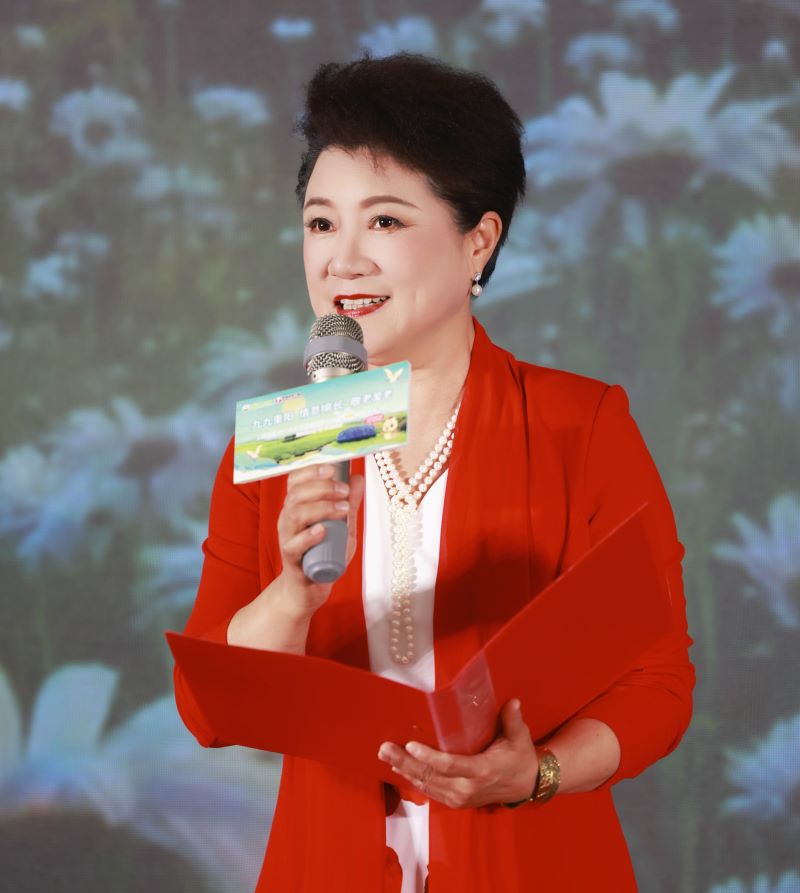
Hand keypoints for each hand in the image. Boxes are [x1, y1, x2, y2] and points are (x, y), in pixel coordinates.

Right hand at [275, 463, 364, 615]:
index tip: (332, 468)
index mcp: (297, 505)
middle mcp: (288, 518)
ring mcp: (287, 538)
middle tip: (345, 491)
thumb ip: (348, 503)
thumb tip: (358, 478)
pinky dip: (309, 535)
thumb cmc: (323, 553)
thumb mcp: (341, 525)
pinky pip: (294, 545)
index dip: (311, 470)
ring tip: (343, 509)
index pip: (296, 480)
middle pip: (297, 494)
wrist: (309, 588)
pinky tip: (323, 530)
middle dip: (322, 487)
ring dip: (321, 507)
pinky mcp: (291, 559)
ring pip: (296, 515)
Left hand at [377, 699, 538, 808]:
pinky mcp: (456, 801)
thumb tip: (512, 702)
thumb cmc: (520, 758)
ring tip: (386, 755)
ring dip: (405, 770)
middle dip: (405, 762)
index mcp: (481, 771)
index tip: (411, 745)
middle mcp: (467, 788)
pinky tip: (399, 768)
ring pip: (427, 785)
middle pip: (431, 777)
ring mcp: (461, 797)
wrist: (526, 785)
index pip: (450, 765)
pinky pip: (431, 791)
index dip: (428, 757)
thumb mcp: (519, 738)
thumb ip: (512, 720)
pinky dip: (414, 779)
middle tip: (385, 748)